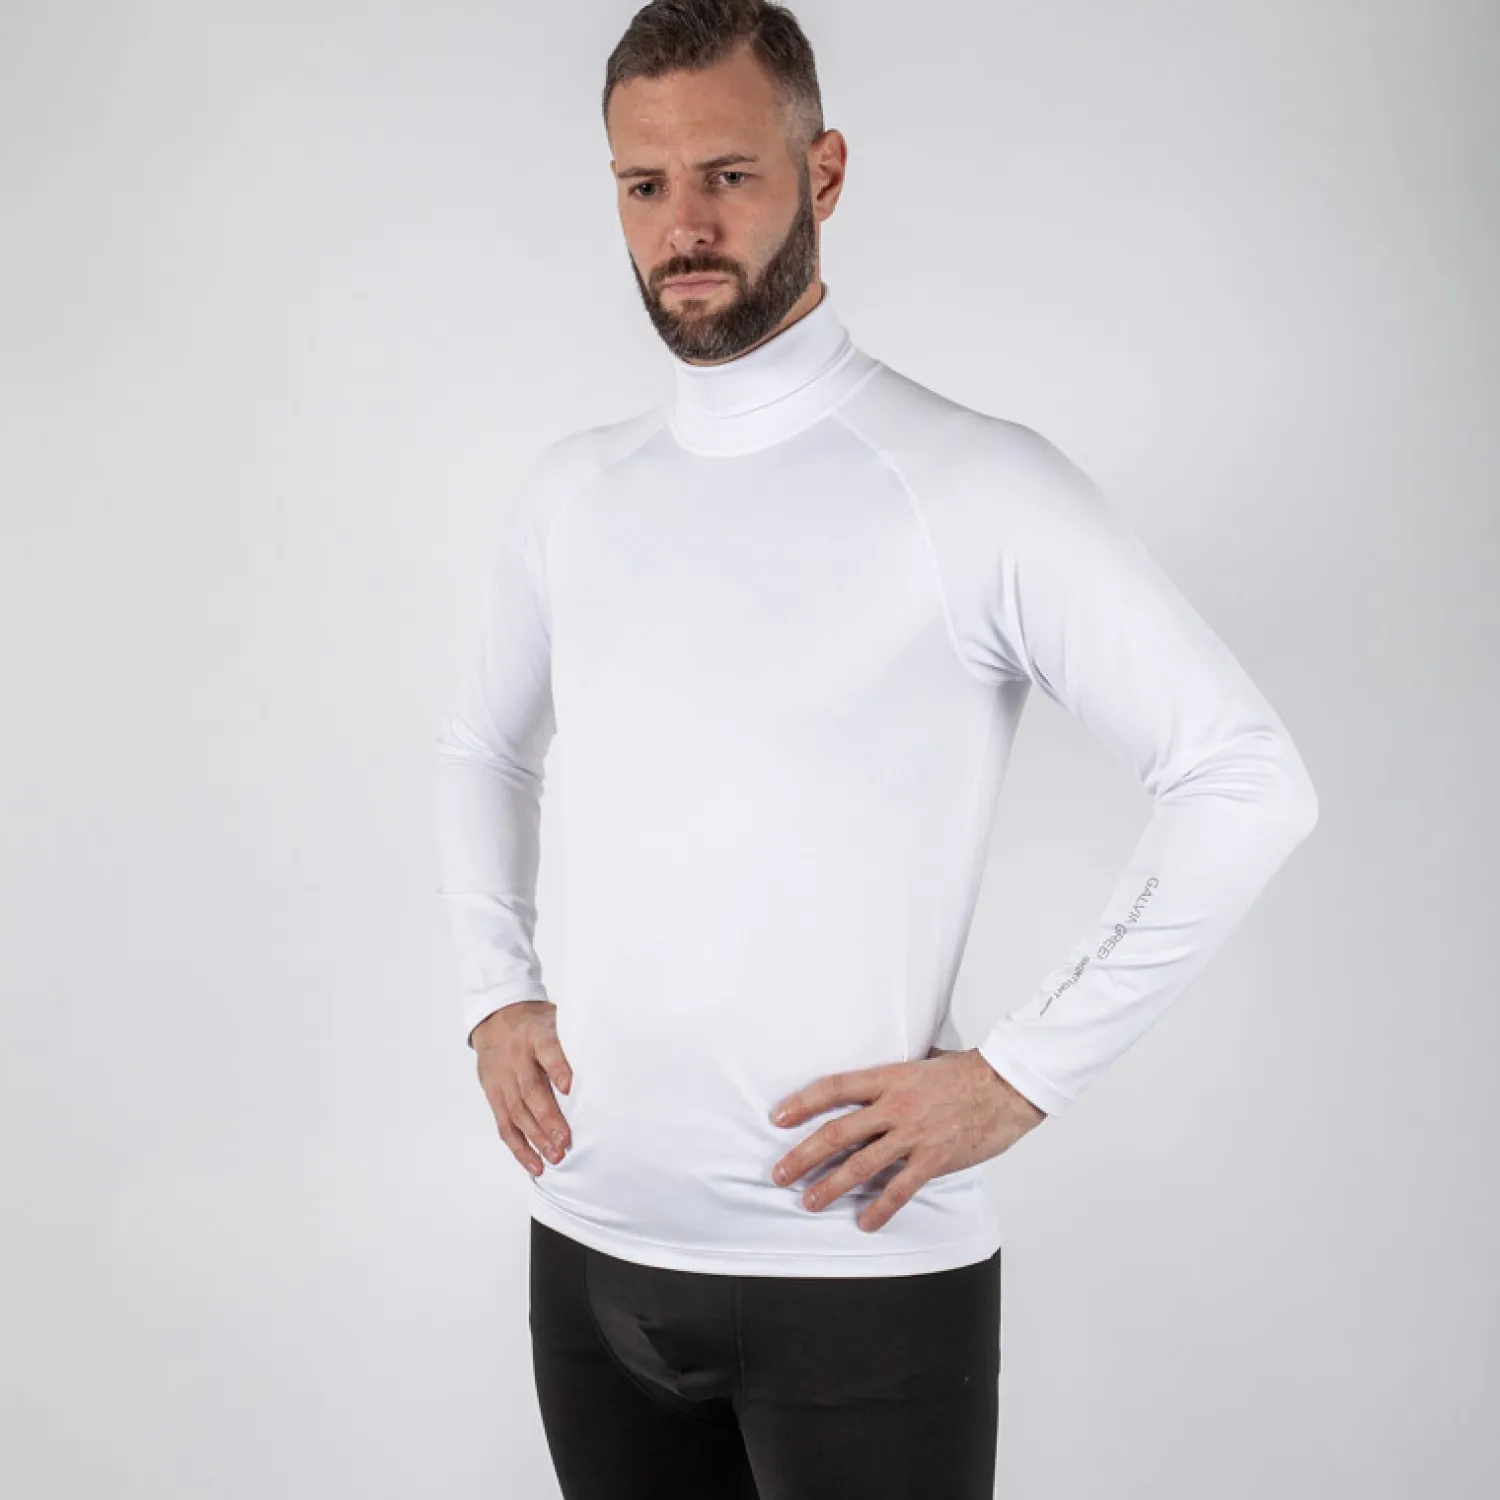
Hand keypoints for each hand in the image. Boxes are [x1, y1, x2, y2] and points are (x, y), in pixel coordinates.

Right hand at [471, 1000, 573, 1177]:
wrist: (495, 1020)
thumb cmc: (536, 1025)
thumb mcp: (556, 1020)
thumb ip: (575, 1039)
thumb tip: (612, 1056)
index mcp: (535, 1034)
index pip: (547, 1049)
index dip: (558, 1067)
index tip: (570, 1086)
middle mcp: (516, 1058)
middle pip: (530, 1089)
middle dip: (548, 1117)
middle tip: (566, 1140)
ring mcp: (502, 1079)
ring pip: (517, 1112)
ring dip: (536, 1138)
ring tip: (556, 1156)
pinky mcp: (494, 1097)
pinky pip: (505, 1126)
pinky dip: (520, 1148)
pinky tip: (536, 1165)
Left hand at [768, 1048, 1046, 1232]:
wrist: (1005, 1086)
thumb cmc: (966, 1072)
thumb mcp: (922, 1062)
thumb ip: (895, 1076)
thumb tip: (873, 1081)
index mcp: (888, 1078)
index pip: (834, 1088)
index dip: (802, 1102)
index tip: (778, 1118)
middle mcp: (895, 1106)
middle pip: (837, 1132)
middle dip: (803, 1155)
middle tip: (780, 1173)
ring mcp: (914, 1134)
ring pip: (861, 1164)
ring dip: (831, 1186)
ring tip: (809, 1201)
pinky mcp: (934, 1159)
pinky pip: (900, 1189)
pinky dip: (880, 1208)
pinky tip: (864, 1221)